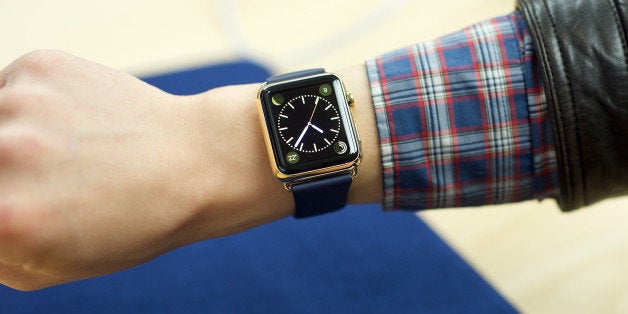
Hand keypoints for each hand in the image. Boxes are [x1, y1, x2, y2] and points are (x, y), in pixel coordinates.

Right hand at [0, 50, 293, 289]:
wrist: (196, 162)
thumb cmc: (133, 224)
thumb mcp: (50, 266)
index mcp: (4, 219)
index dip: (1, 205)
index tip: (20, 200)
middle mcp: (2, 154)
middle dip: (4, 174)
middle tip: (45, 178)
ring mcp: (21, 103)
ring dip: (10, 136)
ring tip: (67, 151)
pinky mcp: (41, 67)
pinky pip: (9, 88)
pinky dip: (32, 107)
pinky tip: (78, 122)